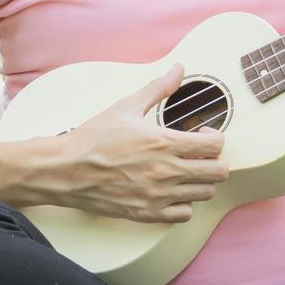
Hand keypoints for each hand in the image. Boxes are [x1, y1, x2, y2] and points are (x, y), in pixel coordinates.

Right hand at [50, 63, 228, 222]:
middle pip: (218, 172)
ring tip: (187, 171)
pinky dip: (184, 203)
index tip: (203, 134)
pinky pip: (184, 214)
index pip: (215, 145)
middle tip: (200, 154)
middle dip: (214, 160)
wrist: (65, 169)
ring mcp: (158, 196)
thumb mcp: (127, 106)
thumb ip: (158, 87)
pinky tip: (173, 191)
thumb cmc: (94, 138)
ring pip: (205, 194)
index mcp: (164, 143)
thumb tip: (178, 69)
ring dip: (201, 181)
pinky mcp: (147, 213)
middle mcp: (166, 171)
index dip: (214, 137)